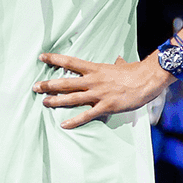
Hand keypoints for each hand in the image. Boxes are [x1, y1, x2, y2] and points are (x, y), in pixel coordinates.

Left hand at [34, 52, 168, 129]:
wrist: (147, 79)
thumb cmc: (135, 72)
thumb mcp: (122, 66)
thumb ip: (116, 65)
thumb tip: (118, 61)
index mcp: (95, 69)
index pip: (70, 62)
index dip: (54, 59)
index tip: (42, 57)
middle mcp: (93, 81)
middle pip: (65, 82)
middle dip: (48, 84)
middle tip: (35, 86)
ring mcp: (98, 94)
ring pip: (71, 98)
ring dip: (56, 101)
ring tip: (44, 102)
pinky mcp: (105, 107)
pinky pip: (86, 115)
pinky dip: (74, 121)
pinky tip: (63, 125)